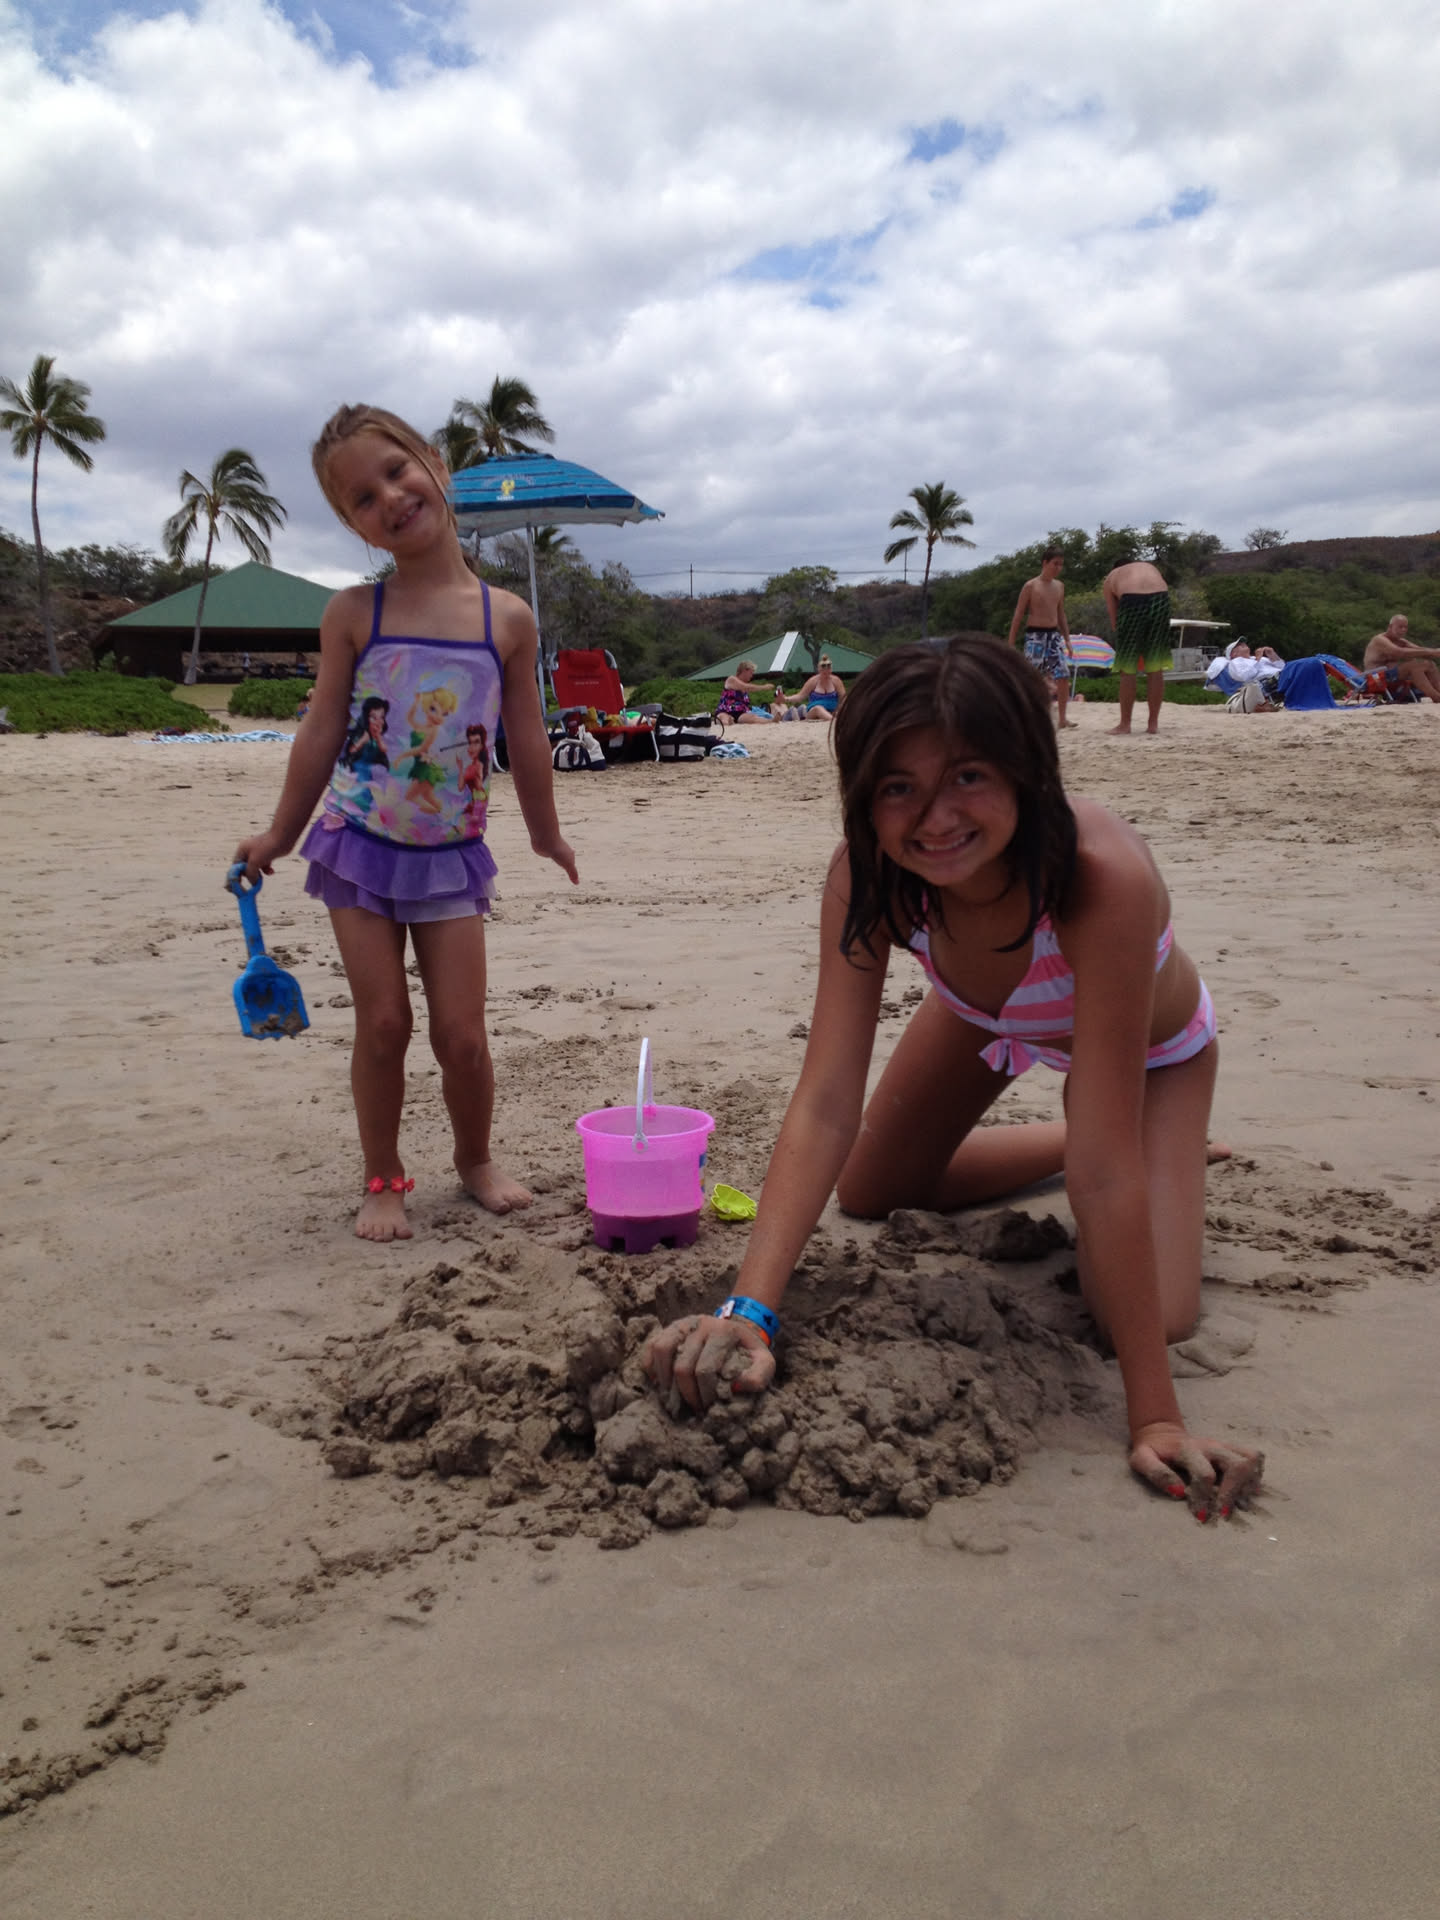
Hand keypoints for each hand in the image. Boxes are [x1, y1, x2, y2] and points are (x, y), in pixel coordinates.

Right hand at [232, 829, 289, 883]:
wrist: (284, 837)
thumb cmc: (268, 847)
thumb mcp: (255, 862)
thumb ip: (250, 874)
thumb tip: (252, 883)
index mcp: (242, 850)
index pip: (235, 866)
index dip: (236, 877)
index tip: (238, 887)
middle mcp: (248, 851)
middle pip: (245, 868)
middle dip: (250, 876)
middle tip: (254, 884)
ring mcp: (258, 853)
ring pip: (255, 869)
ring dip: (259, 874)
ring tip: (264, 875)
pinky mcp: (267, 855)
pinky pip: (263, 867)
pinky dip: (267, 870)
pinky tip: (272, 871)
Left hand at [532, 833, 578, 884]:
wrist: (545, 839)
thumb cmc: (558, 851)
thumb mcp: (567, 864)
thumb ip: (572, 873)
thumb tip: (577, 883)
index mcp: (569, 854)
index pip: (572, 862)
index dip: (572, 868)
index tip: (574, 874)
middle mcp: (562, 850)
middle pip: (566, 857)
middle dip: (568, 860)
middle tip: (570, 864)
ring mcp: (554, 849)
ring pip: (557, 854)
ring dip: (558, 857)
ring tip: (559, 859)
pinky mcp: (545, 848)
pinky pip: (548, 852)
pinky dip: (549, 853)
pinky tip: (547, 853)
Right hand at [643, 1312, 774, 1412]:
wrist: (738, 1328)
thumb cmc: (747, 1351)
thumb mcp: (765, 1362)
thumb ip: (759, 1376)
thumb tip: (738, 1387)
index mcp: (724, 1332)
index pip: (705, 1370)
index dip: (704, 1394)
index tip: (708, 1407)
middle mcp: (702, 1324)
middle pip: (683, 1365)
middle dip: (687, 1393)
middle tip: (694, 1408)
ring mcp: (683, 1323)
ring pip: (662, 1350)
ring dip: (665, 1380)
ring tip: (673, 1398)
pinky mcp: (671, 1327)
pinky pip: (652, 1345)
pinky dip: (651, 1365)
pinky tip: (659, 1382)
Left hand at [1129, 1421, 1263, 1522]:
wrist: (1162, 1434)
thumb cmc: (1153, 1452)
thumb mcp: (1142, 1460)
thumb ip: (1157, 1474)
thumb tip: (1179, 1494)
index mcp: (1188, 1449)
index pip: (1205, 1475)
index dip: (1205, 1498)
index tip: (1202, 1517)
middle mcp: (1211, 1446)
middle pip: (1237, 1465)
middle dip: (1233, 1493)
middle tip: (1224, 1513)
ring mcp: (1224, 1446)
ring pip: (1251, 1459)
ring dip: (1248, 1484)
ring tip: (1237, 1502)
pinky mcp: (1232, 1449)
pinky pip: (1255, 1458)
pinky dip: (1255, 1476)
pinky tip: (1244, 1491)